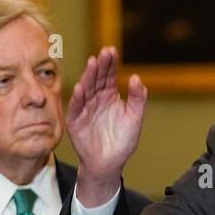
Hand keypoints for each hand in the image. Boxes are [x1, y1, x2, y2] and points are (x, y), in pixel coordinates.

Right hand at [66, 46, 146, 205]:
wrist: (109, 164)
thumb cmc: (122, 142)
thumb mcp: (134, 119)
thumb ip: (137, 99)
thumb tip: (137, 78)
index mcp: (110, 96)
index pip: (109, 76)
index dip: (110, 64)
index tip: (112, 50)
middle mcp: (96, 99)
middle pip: (97, 78)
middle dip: (100, 65)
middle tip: (104, 52)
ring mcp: (85, 109)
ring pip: (86, 89)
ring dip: (88, 76)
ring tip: (93, 63)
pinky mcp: (76, 121)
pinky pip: (76, 108)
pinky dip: (78, 98)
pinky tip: (81, 87)